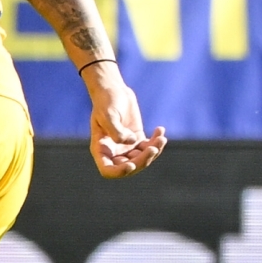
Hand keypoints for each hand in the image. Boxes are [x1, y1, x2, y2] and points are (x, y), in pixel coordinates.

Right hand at [84, 62, 165, 177]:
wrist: (113, 90)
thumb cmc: (106, 102)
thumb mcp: (108, 115)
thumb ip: (116, 131)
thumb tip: (130, 142)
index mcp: (100, 149)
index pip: (108, 169)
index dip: (119, 172)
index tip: (131, 164)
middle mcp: (113, 151)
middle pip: (130, 166)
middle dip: (143, 160)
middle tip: (153, 147)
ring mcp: (126, 147)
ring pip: (143, 158)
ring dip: (154, 150)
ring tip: (161, 138)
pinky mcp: (137, 139)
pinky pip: (149, 147)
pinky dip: (157, 141)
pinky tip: (160, 129)